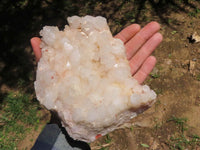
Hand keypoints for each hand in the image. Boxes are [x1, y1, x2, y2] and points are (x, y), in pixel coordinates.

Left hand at [31, 22, 161, 83]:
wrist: (69, 120)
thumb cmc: (61, 95)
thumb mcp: (52, 74)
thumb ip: (45, 57)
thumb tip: (34, 39)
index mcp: (96, 62)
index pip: (112, 45)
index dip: (125, 35)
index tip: (135, 25)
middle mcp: (109, 70)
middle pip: (128, 51)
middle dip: (141, 38)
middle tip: (154, 26)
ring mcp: (117, 81)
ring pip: (135, 63)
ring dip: (147, 50)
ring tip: (158, 36)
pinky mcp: (123, 93)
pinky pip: (136, 80)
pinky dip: (145, 70)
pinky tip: (154, 59)